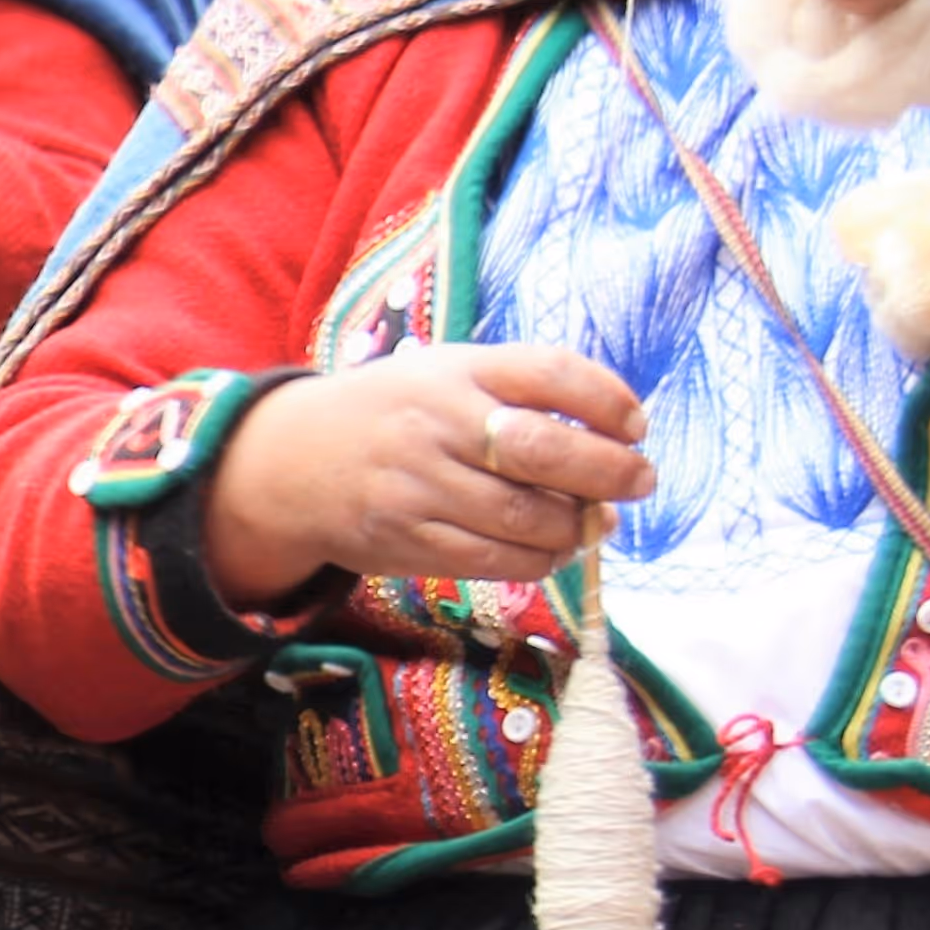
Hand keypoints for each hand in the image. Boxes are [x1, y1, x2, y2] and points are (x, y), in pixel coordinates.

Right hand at [196, 346, 653, 607]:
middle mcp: (436, 424)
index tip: (636, 426)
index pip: (549, 372)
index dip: (608, 401)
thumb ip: (519, 394)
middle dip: (610, 472)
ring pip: (527, 518)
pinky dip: (540, 559)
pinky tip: (551, 548)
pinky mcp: (408, 540)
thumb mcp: (445, 376)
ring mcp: (419, 486)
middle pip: (545, 451)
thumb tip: (616, 443)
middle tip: (639, 481)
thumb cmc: (393, 413)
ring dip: (578, 526)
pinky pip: (496, 559)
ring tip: (593, 522)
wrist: (290, 462)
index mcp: (454, 370)